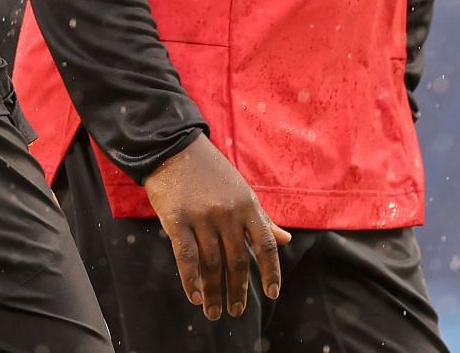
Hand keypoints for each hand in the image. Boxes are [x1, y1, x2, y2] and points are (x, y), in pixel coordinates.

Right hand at [143, 134, 290, 320]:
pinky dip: (191, 280)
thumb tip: (286, 239)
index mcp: (247, 205)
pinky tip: (195, 297)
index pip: (265, 245)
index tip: (272, 294)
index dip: (271, 272)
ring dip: (213, 292)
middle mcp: (228, 213)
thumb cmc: (210, 171)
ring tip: (213, 312)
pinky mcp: (177, 219)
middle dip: (237, 290)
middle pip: (237, 261)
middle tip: (235, 312)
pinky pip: (187, 257)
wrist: (173, 147)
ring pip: (211, 264)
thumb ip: (262, 218)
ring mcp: (202, 217)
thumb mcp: (241, 190)